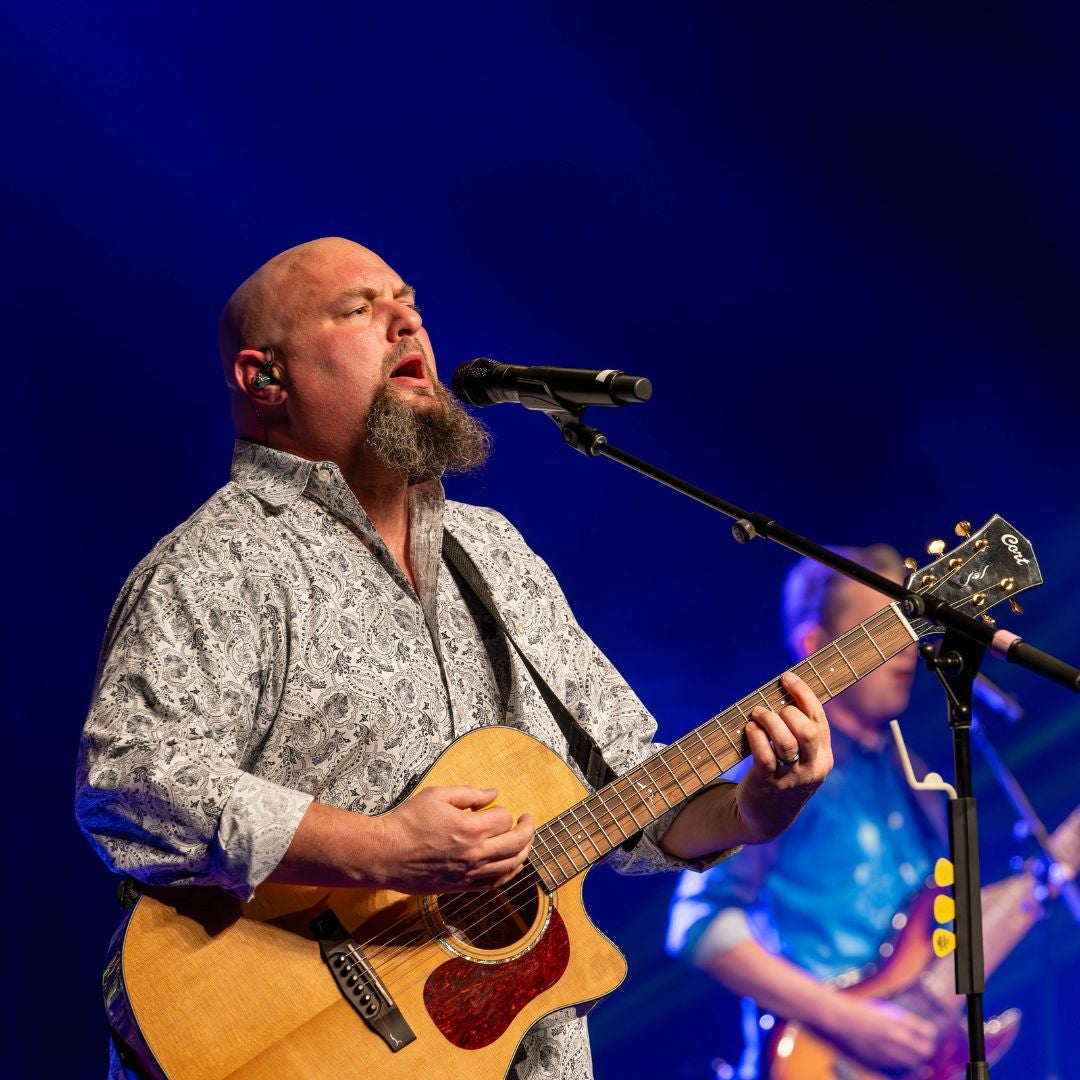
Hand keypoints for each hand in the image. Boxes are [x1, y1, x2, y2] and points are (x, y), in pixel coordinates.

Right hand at [369, 785, 533, 893]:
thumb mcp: (438, 795)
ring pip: (511, 866)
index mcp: (471, 829)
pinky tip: (511, 865)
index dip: (503, 810)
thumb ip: (469, 794)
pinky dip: (509, 873)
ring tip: (524, 841)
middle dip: (527, 829)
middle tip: (528, 820)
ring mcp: (470, 873)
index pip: (505, 819)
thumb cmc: (409, 822)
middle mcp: (476, 854)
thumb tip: (493, 793)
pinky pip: (495, 884)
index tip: (496, 807)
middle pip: (517, 844)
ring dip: (523, 852)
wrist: (386, 854)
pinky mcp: (462, 887)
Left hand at [735, 671, 831, 842]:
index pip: (819, 719)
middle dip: (787, 712)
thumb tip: (786, 693)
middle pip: (806, 731)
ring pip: (786, 742)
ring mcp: (791, 778)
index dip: (803, 694)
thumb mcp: (801, 758)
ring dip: (768, 721)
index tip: (787, 677)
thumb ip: (800, 732)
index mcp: (823, 756)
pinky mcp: (768, 785)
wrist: (767, 818)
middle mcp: (812, 767)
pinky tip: (749, 729)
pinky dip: (756, 737)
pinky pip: (765, 756)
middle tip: (768, 709)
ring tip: (756, 715)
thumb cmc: (783, 776)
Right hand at [831, 994, 938, 1069]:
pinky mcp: (878, 1062)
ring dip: (913, 1059)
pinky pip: (896, 1069)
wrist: (836, 1019)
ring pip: (912, 1063)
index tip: (928, 1033)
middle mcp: (895, 1037)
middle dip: (925, 1049)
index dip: (929, 1033)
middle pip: (924, 1050)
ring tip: (909, 1055)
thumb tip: (912, 1029)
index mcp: (897, 1020)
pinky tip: (896, 1061)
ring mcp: (886, 1052)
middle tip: (922, 1047)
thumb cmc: (856, 1010)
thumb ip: (897, 1020)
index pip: (927, 1031)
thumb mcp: (881, 1010)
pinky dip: (898, 1066)